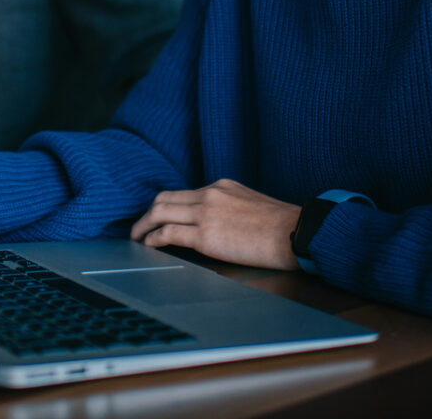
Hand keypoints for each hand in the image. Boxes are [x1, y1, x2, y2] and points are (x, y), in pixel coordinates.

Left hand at [129, 178, 299, 270]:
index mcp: (221, 186)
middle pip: (164, 198)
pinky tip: (149, 245)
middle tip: (138, 227)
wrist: (295, 233)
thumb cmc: (282, 226)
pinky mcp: (206, 236)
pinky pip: (169, 234)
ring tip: (137, 237)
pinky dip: (153, 238)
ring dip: (143, 225)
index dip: (165, 205)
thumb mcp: (251, 204)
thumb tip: (218, 222)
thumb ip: (230, 207)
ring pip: (160, 212)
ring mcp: (206, 213)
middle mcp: (210, 194)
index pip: (183, 193)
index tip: (157, 216)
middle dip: (147, 213)